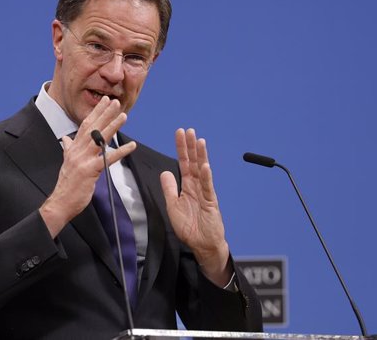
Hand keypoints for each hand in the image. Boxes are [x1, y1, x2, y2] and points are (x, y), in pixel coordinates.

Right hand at [40, 96, 136, 237]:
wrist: (60, 203)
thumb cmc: (66, 185)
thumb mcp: (66, 162)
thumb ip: (67, 149)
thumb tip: (65, 138)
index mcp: (73, 148)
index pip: (85, 125)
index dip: (95, 112)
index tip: (104, 102)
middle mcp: (77, 151)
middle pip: (92, 127)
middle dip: (105, 113)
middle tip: (116, 102)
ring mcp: (83, 160)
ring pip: (99, 139)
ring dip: (113, 126)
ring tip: (124, 116)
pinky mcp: (90, 171)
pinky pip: (108, 159)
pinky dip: (121, 151)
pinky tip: (132, 146)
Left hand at [160, 128, 231, 286]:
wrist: (203, 245)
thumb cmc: (190, 227)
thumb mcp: (173, 206)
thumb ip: (169, 189)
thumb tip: (165, 172)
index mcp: (187, 186)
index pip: (184, 163)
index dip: (181, 149)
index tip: (179, 133)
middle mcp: (197, 186)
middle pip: (193, 162)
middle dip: (190, 147)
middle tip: (188, 130)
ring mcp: (205, 193)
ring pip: (202, 171)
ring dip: (200, 156)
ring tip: (199, 141)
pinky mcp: (211, 202)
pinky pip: (208, 187)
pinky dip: (206, 177)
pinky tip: (204, 165)